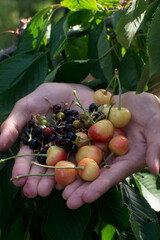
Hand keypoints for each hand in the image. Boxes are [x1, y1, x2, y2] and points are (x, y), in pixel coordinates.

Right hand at [0, 83, 93, 197]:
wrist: (77, 89)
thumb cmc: (49, 95)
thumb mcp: (27, 106)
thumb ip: (13, 125)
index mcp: (37, 142)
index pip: (27, 157)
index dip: (22, 169)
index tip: (18, 181)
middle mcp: (52, 149)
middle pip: (44, 167)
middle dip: (37, 180)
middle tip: (34, 193)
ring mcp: (69, 149)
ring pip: (61, 167)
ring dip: (54, 180)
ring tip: (49, 191)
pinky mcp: (86, 147)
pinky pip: (81, 159)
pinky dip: (76, 170)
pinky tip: (70, 180)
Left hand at [62, 91, 159, 208]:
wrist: (139, 100)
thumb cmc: (153, 112)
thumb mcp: (156, 127)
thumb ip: (156, 146)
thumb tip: (156, 170)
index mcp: (130, 158)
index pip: (114, 176)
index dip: (100, 187)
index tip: (86, 199)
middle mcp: (114, 156)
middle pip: (97, 174)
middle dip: (82, 188)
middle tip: (67, 201)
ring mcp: (103, 145)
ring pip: (86, 162)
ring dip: (73, 175)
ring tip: (57, 187)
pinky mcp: (94, 135)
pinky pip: (81, 145)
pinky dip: (70, 154)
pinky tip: (58, 161)